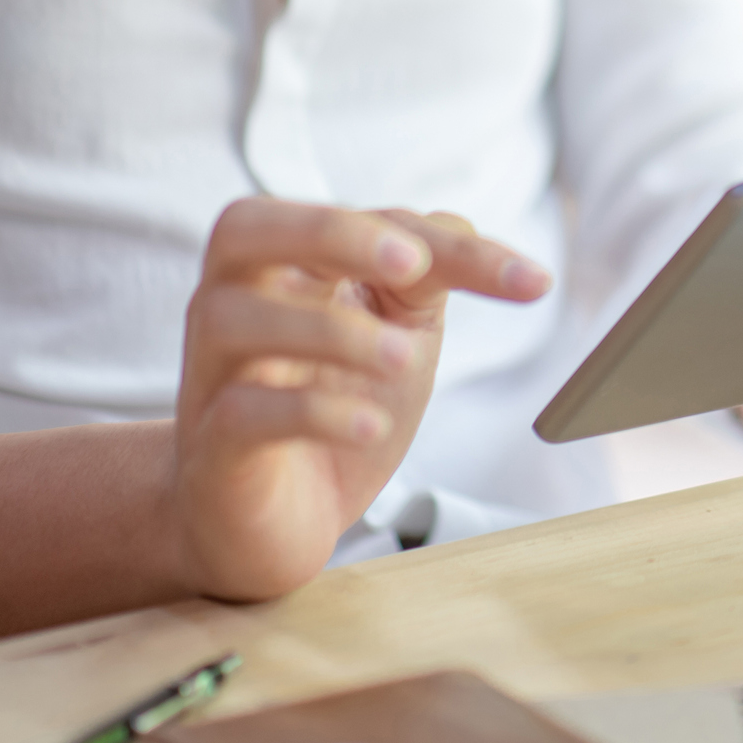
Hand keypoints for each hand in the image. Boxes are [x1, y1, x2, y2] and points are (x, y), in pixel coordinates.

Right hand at [170, 199, 550, 599]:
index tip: (530, 280)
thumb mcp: (398, 337)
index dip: (447, 243)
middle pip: (244, 227)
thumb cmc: (335, 409)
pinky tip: (372, 426)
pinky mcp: (212, 447)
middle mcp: (234, 305)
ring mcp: (213, 375)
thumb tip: (483, 245)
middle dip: (332, 234)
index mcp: (288, 267)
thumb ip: (427, 284)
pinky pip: (242, 410)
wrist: (274, 521)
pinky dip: (312, 412)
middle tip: (412, 267)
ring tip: (402, 358)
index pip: (357, 221)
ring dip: (331, 330)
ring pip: (233, 317)